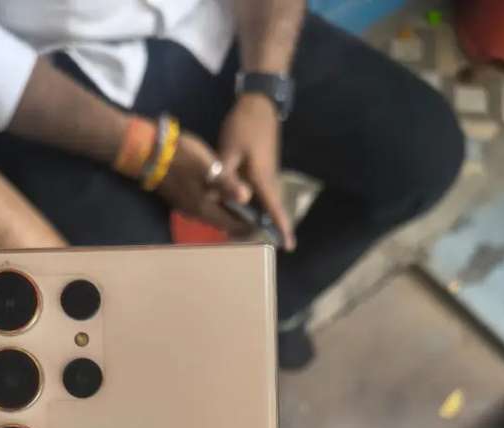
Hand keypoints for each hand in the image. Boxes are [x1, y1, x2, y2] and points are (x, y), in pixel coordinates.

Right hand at [156, 130, 251, 235]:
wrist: (148, 152)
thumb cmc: (181, 158)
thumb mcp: (208, 168)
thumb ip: (227, 185)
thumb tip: (247, 197)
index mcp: (205, 209)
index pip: (232, 225)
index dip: (248, 225)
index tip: (263, 223)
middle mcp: (196, 213)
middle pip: (223, 222)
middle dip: (239, 219)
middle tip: (257, 213)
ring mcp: (186, 206)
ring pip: (213, 214)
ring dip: (227, 211)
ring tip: (243, 202)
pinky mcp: (181, 197)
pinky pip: (204, 205)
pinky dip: (216, 203)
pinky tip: (222, 193)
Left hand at [218, 94, 294, 250]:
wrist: (258, 104)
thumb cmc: (244, 126)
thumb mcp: (229, 150)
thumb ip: (223, 176)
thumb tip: (214, 199)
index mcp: (262, 178)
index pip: (274, 208)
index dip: (282, 227)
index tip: (289, 246)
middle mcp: (269, 180)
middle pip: (270, 210)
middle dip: (266, 228)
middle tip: (253, 244)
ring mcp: (268, 174)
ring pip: (265, 202)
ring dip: (259, 217)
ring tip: (244, 233)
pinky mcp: (263, 169)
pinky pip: (260, 193)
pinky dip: (254, 204)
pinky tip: (240, 209)